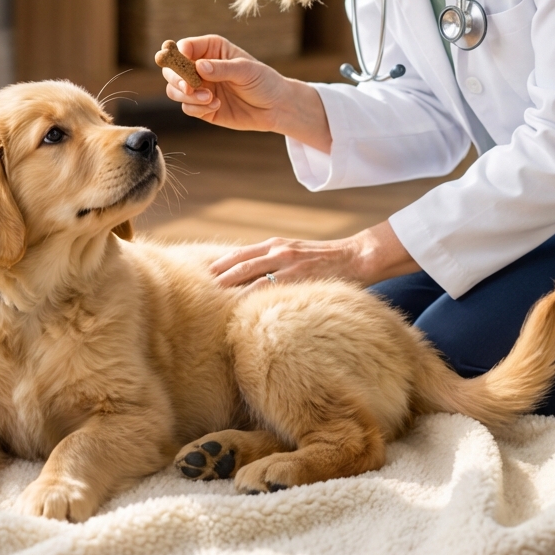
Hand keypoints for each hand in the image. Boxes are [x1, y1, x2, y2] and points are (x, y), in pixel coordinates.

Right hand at [160, 35, 291, 132]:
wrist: (275, 108)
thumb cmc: (263, 81)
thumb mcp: (246, 70)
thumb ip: (222, 68)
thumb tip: (198, 67)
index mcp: (210, 49)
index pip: (184, 47)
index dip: (178, 55)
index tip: (184, 63)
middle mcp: (200, 67)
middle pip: (172, 70)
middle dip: (176, 78)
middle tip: (189, 87)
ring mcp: (200, 88)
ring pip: (175, 90)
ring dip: (187, 95)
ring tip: (209, 98)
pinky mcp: (202, 108)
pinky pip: (187, 107)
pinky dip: (197, 108)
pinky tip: (216, 106)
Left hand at [212, 235, 362, 293]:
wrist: (355, 257)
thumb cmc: (324, 260)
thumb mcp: (295, 253)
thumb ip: (274, 261)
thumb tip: (251, 278)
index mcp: (274, 245)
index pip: (239, 254)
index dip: (219, 265)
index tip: (202, 277)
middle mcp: (277, 250)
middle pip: (239, 263)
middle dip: (218, 277)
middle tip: (199, 291)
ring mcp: (288, 263)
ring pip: (251, 276)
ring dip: (231, 288)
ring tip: (214, 302)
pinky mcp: (299, 276)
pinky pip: (270, 288)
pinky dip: (254, 298)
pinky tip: (242, 309)